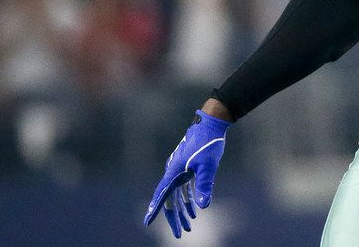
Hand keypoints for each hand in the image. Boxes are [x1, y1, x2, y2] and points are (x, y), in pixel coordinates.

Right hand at [144, 110, 230, 237]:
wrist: (211, 124)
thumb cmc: (208, 143)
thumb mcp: (207, 165)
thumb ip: (204, 184)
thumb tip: (204, 205)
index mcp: (174, 172)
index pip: (162, 196)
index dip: (154, 210)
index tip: (147, 223)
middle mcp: (173, 172)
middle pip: (169, 200)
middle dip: (174, 218)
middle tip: (180, 234)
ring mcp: (180, 169)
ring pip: (177, 195)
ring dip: (183, 211)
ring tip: (190, 225)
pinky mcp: (188, 167)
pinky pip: (184, 188)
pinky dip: (189, 199)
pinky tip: (195, 209)